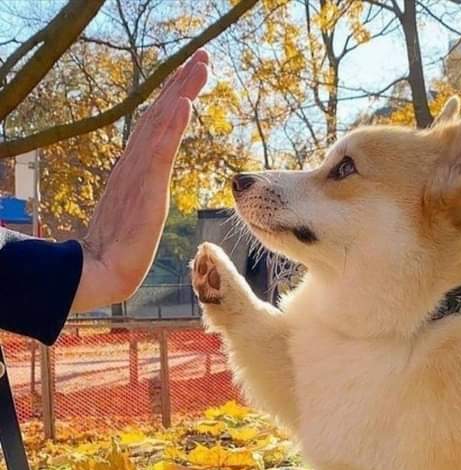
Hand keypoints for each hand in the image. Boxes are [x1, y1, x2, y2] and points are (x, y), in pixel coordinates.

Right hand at [71, 50, 209, 311]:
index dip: (174, 97)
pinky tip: (184, 104)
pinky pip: (158, 151)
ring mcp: (138, 172)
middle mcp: (136, 162)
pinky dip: (171, 125)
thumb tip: (149, 188)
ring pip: (160, 123)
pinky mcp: (144, 187)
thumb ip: (144, 192)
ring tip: (199, 67)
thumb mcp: (138, 211)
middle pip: (160, 114)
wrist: (104, 268)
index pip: (157, 124)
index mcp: (137, 167)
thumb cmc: (121, 248)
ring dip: (181, 92)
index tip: (192, 74)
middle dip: (181, 83)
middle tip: (203, 56)